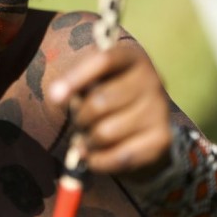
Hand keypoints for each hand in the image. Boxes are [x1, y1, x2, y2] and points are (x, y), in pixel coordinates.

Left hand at [49, 44, 171, 177]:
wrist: (142, 113)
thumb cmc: (106, 87)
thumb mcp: (92, 75)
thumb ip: (75, 81)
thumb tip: (57, 96)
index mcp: (131, 56)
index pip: (103, 61)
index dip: (75, 78)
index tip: (54, 97)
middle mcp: (151, 79)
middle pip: (100, 101)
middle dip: (79, 116)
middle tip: (78, 120)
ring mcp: (160, 109)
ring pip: (106, 133)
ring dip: (87, 140)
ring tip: (87, 137)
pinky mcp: (162, 138)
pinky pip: (121, 157)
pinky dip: (99, 161)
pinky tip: (93, 156)